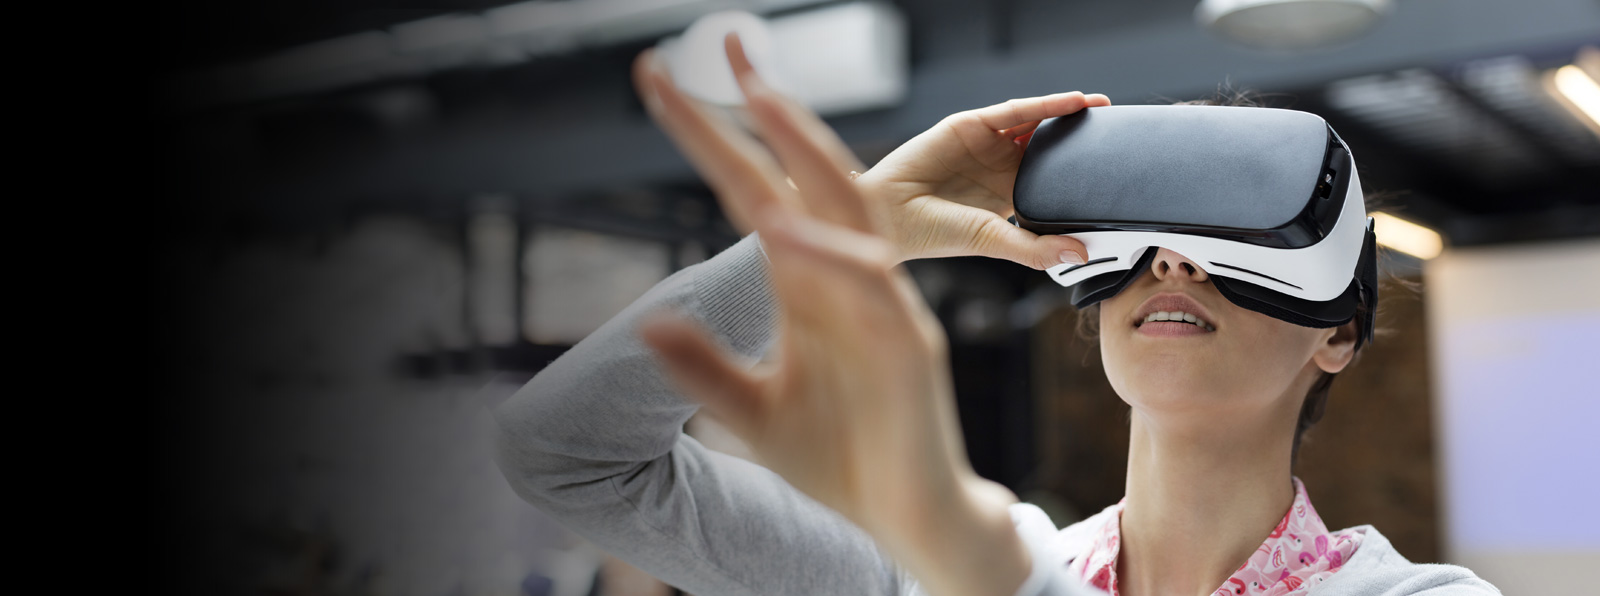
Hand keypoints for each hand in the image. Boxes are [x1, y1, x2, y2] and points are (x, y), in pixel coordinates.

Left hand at [632, 36, 1032, 595]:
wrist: (904, 517)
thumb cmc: (839, 458)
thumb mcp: (752, 417)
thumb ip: (704, 371)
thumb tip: (647, 325)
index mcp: (802, 286)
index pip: (750, 194)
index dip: (708, 139)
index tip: (657, 84)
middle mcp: (841, 279)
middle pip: (803, 176)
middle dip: (763, 111)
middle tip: (724, 44)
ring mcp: (879, 305)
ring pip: (847, 209)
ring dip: (803, 152)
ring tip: (758, 98)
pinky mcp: (908, 344)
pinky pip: (869, 286)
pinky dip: (828, 255)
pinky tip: (782, 228)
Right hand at [858, 89, 1109, 269]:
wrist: (889, 215)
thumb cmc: (933, 233)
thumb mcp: (993, 239)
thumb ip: (1035, 247)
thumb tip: (1080, 254)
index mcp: (1006, 194)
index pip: (1050, 177)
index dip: (1079, 171)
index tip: (1112, 171)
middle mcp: (997, 165)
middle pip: (1047, 145)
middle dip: (1079, 138)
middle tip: (1117, 133)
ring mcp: (985, 143)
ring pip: (1035, 123)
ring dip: (1068, 114)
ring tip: (1102, 109)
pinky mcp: (971, 124)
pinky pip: (1015, 111)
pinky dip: (1045, 105)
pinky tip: (1073, 102)